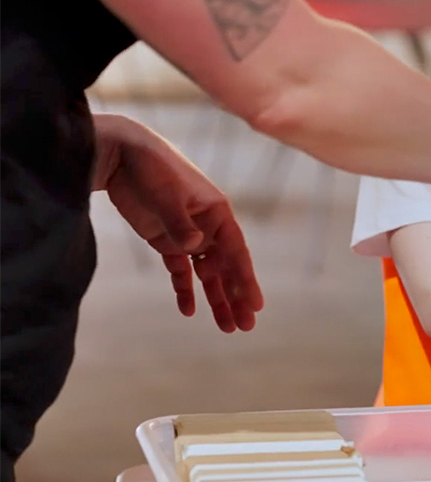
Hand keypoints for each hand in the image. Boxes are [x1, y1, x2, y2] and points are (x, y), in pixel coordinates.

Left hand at [91, 115, 263, 331]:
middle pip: (226, 267)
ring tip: (226, 327)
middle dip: (236, 297)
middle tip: (245, 326)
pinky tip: (188, 311)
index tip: (256, 305)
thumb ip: (181, 223)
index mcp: (218, 212)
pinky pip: (181, 270)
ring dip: (216, 298)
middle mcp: (208, 226)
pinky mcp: (166, 240)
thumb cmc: (152, 167)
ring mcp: (188, 234)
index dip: (247, 279)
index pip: (236, 251)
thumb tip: (195, 248)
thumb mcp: (167, 194)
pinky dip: (185, 290)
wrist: (123, 153)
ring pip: (207, 274)